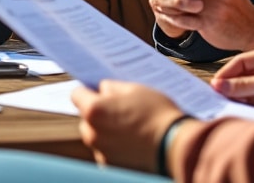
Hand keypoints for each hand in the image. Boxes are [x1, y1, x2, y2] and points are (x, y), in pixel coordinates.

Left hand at [71, 81, 188, 172]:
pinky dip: (114, 148)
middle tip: (120, 112)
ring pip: (95, 136)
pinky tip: (132, 143)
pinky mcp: (110, 166)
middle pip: (86, 118)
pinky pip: (106, 152)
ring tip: (130, 129)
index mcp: (94, 110)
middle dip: (98, 114)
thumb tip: (102, 89)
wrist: (176, 146)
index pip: (77, 94)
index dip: (88, 91)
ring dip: (105, 132)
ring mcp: (100, 152)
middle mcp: (92, 133)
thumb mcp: (135, 89)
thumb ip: (112, 87)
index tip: (98, 92)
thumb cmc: (157, 115)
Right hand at [212, 46, 253, 113]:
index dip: (225, 74)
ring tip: (226, 109)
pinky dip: (246, 108)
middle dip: (229, 88)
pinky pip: (253, 103)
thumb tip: (218, 86)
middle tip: (215, 100)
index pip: (239, 62)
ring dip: (237, 100)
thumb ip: (247, 86)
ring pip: (245, 92)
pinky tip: (240, 114)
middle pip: (240, 77)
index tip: (213, 87)